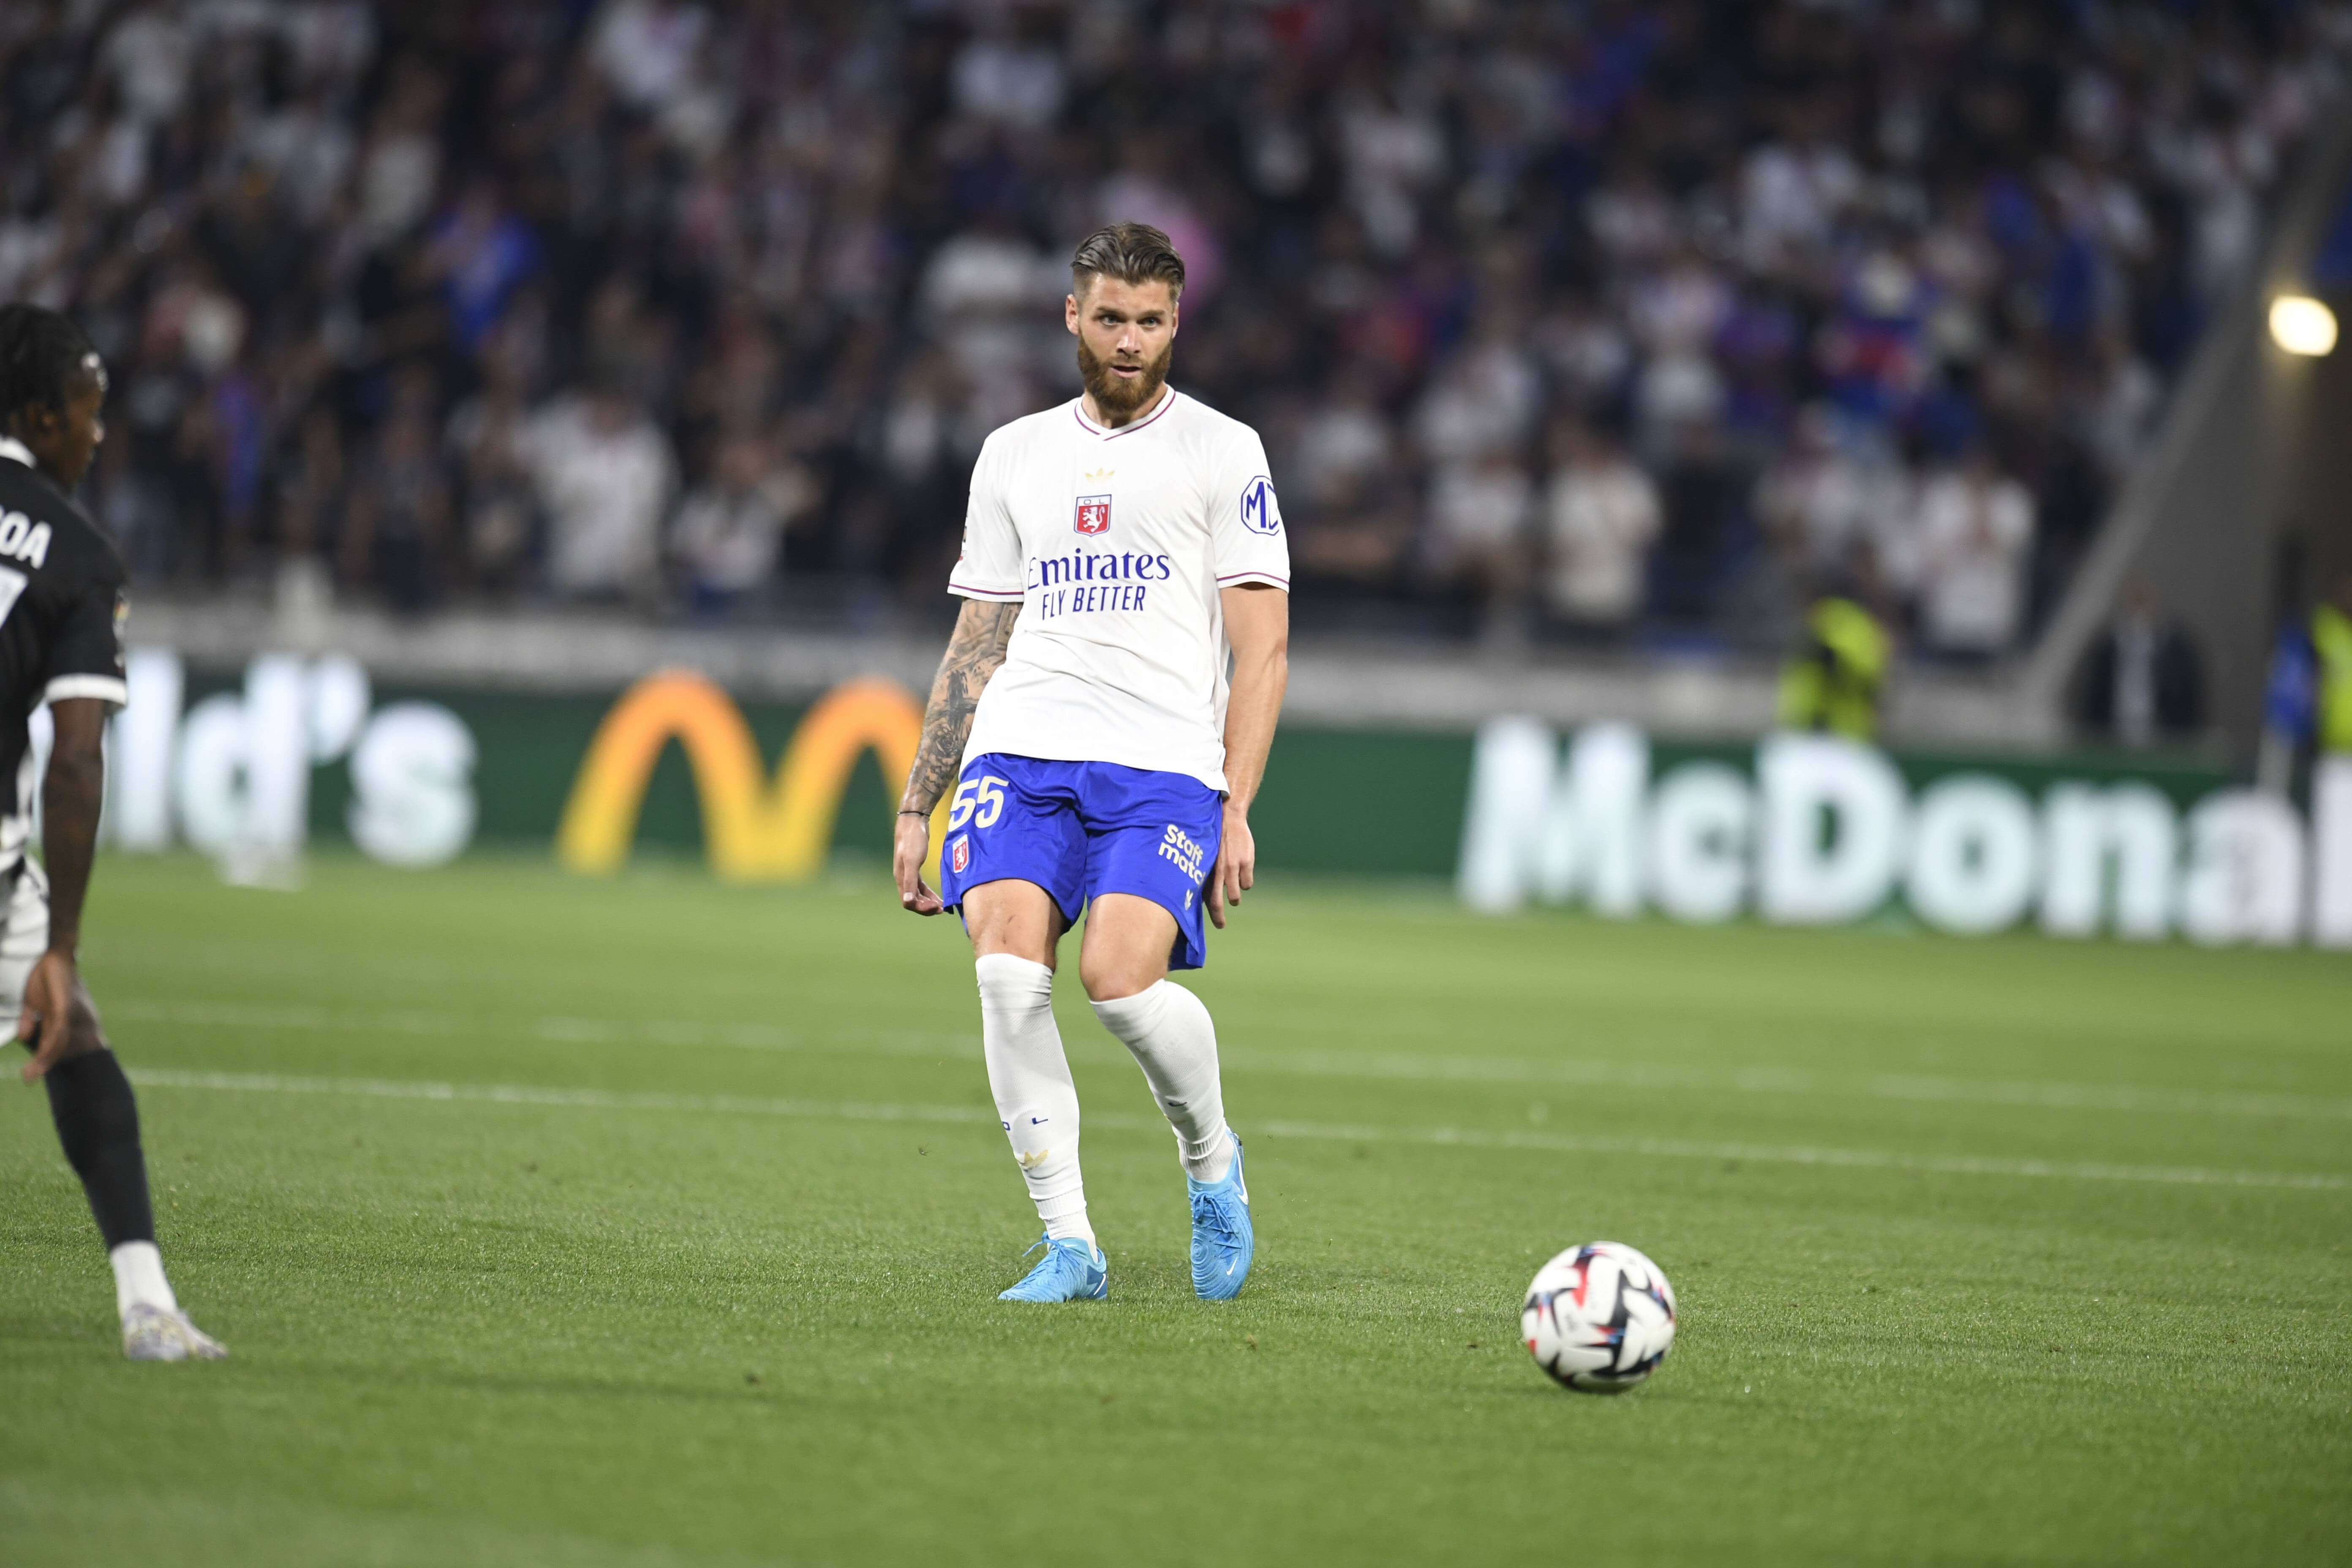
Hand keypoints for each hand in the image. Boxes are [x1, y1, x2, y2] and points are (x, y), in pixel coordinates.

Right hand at [17, 949, 78, 1082]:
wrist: (53, 955)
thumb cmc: (42, 977)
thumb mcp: (29, 1001)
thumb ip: (27, 1018)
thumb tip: (24, 1036)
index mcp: (52, 1019)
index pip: (49, 1043)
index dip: (42, 1059)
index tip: (29, 1075)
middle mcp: (61, 1019)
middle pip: (55, 1046)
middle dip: (42, 1064)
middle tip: (28, 1080)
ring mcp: (65, 1012)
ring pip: (57, 1041)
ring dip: (45, 1058)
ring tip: (32, 1072)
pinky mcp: (64, 1004)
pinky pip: (59, 1026)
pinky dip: (51, 1040)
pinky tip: (44, 1052)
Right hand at [894, 812, 942, 914]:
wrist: (913, 821)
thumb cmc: (912, 839)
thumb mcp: (913, 860)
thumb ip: (910, 881)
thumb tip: (907, 901)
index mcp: (901, 878)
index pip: (908, 902)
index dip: (922, 908)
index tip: (938, 908)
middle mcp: (903, 877)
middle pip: (913, 900)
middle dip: (926, 907)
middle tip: (942, 910)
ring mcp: (909, 872)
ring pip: (917, 894)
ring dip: (929, 901)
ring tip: (943, 907)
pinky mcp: (915, 866)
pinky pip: (921, 886)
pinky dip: (929, 893)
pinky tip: (938, 896)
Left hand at [1207, 801, 1253, 929]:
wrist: (1228, 817)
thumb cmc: (1214, 836)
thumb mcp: (1204, 854)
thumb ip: (1204, 872)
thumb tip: (1199, 891)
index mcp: (1205, 869)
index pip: (1204, 897)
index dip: (1207, 912)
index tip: (1211, 922)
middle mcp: (1217, 871)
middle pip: (1217, 902)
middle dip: (1218, 917)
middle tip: (1221, 925)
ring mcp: (1232, 868)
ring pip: (1235, 896)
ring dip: (1234, 898)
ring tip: (1234, 897)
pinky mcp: (1245, 863)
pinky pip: (1247, 884)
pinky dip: (1245, 883)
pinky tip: (1243, 876)